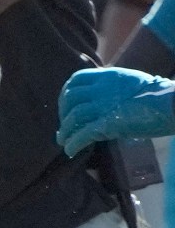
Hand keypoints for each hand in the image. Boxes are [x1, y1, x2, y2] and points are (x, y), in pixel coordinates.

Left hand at [59, 66, 174, 155]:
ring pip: (73, 116)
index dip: (66, 92)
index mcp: (108, 76)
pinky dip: (73, 144)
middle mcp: (102, 89)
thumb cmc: (157, 96)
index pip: (76, 79)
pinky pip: (83, 134)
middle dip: (63, 112)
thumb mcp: (130, 84)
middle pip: (70, 97)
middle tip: (65, 124)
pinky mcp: (109, 124)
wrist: (172, 103)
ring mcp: (104, 106)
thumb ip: (113, 88)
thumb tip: (99, 100)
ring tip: (63, 141)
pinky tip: (70, 151)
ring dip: (65, 131)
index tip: (67, 104)